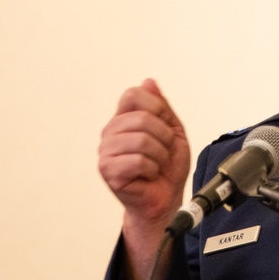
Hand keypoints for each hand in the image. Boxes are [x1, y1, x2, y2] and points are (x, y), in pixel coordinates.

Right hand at [98, 78, 190, 229]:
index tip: (165, 125)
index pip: (133, 94)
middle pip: (142, 118)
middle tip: (164, 151)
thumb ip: (161, 107)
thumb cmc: (167, 167)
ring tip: (156, 164)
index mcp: (123, 118)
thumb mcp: (172, 131)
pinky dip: (152, 169)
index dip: (156, 107)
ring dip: (160, 155)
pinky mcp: (107, 170)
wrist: (165, 198)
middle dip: (164, 137)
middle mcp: (110, 132)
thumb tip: (148, 81)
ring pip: (142, 140)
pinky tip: (148, 175)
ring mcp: (106, 151)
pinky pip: (138, 161)